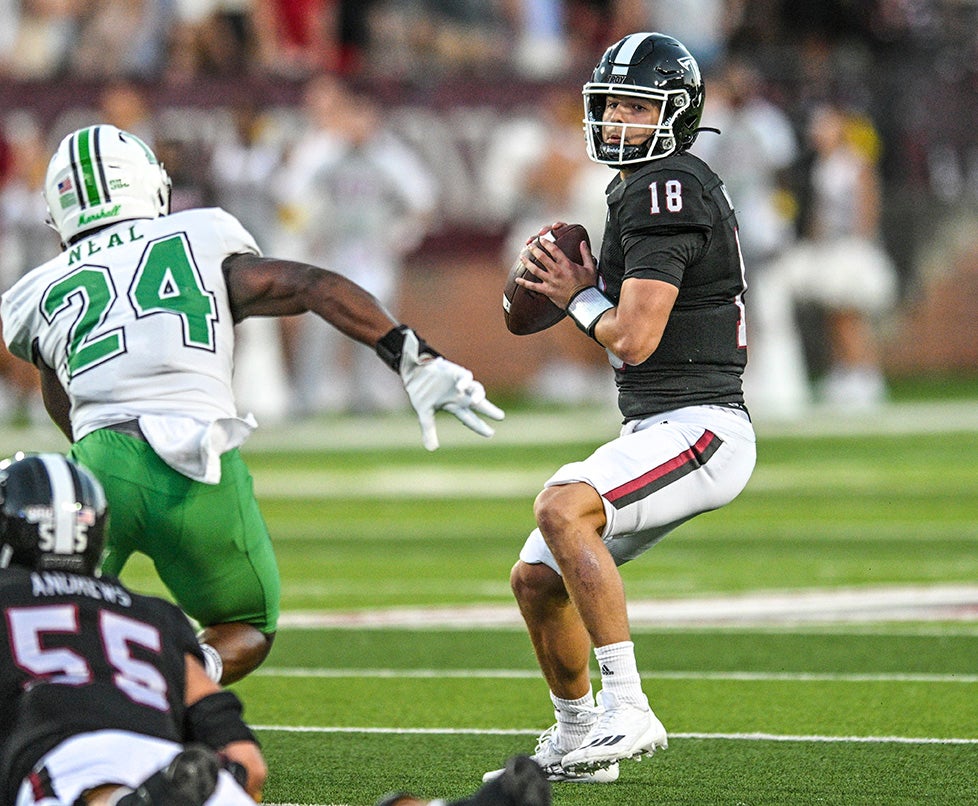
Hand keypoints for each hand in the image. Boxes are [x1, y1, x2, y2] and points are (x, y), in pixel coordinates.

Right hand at [399, 330, 503, 449]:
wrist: (413, 373)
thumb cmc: (421, 391)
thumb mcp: (424, 413)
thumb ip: (429, 430)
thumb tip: (431, 449)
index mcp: (454, 405)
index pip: (470, 418)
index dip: (479, 426)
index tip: (490, 433)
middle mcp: (460, 395)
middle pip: (478, 404)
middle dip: (489, 410)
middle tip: (500, 417)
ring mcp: (459, 383)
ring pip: (475, 388)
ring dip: (478, 394)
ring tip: (478, 401)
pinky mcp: (455, 371)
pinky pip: (464, 376)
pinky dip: (464, 381)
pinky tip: (462, 387)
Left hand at [517, 228, 596, 309]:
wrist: (584, 301)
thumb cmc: (588, 285)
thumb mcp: (590, 267)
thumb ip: (586, 253)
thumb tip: (583, 242)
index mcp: (566, 264)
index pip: (554, 250)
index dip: (546, 243)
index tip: (541, 239)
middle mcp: (557, 271)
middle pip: (542, 257)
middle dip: (534, 249)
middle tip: (529, 245)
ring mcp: (551, 281)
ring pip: (535, 269)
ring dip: (527, 262)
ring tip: (522, 256)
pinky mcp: (547, 291)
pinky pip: (533, 286)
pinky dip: (524, 283)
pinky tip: (517, 280)